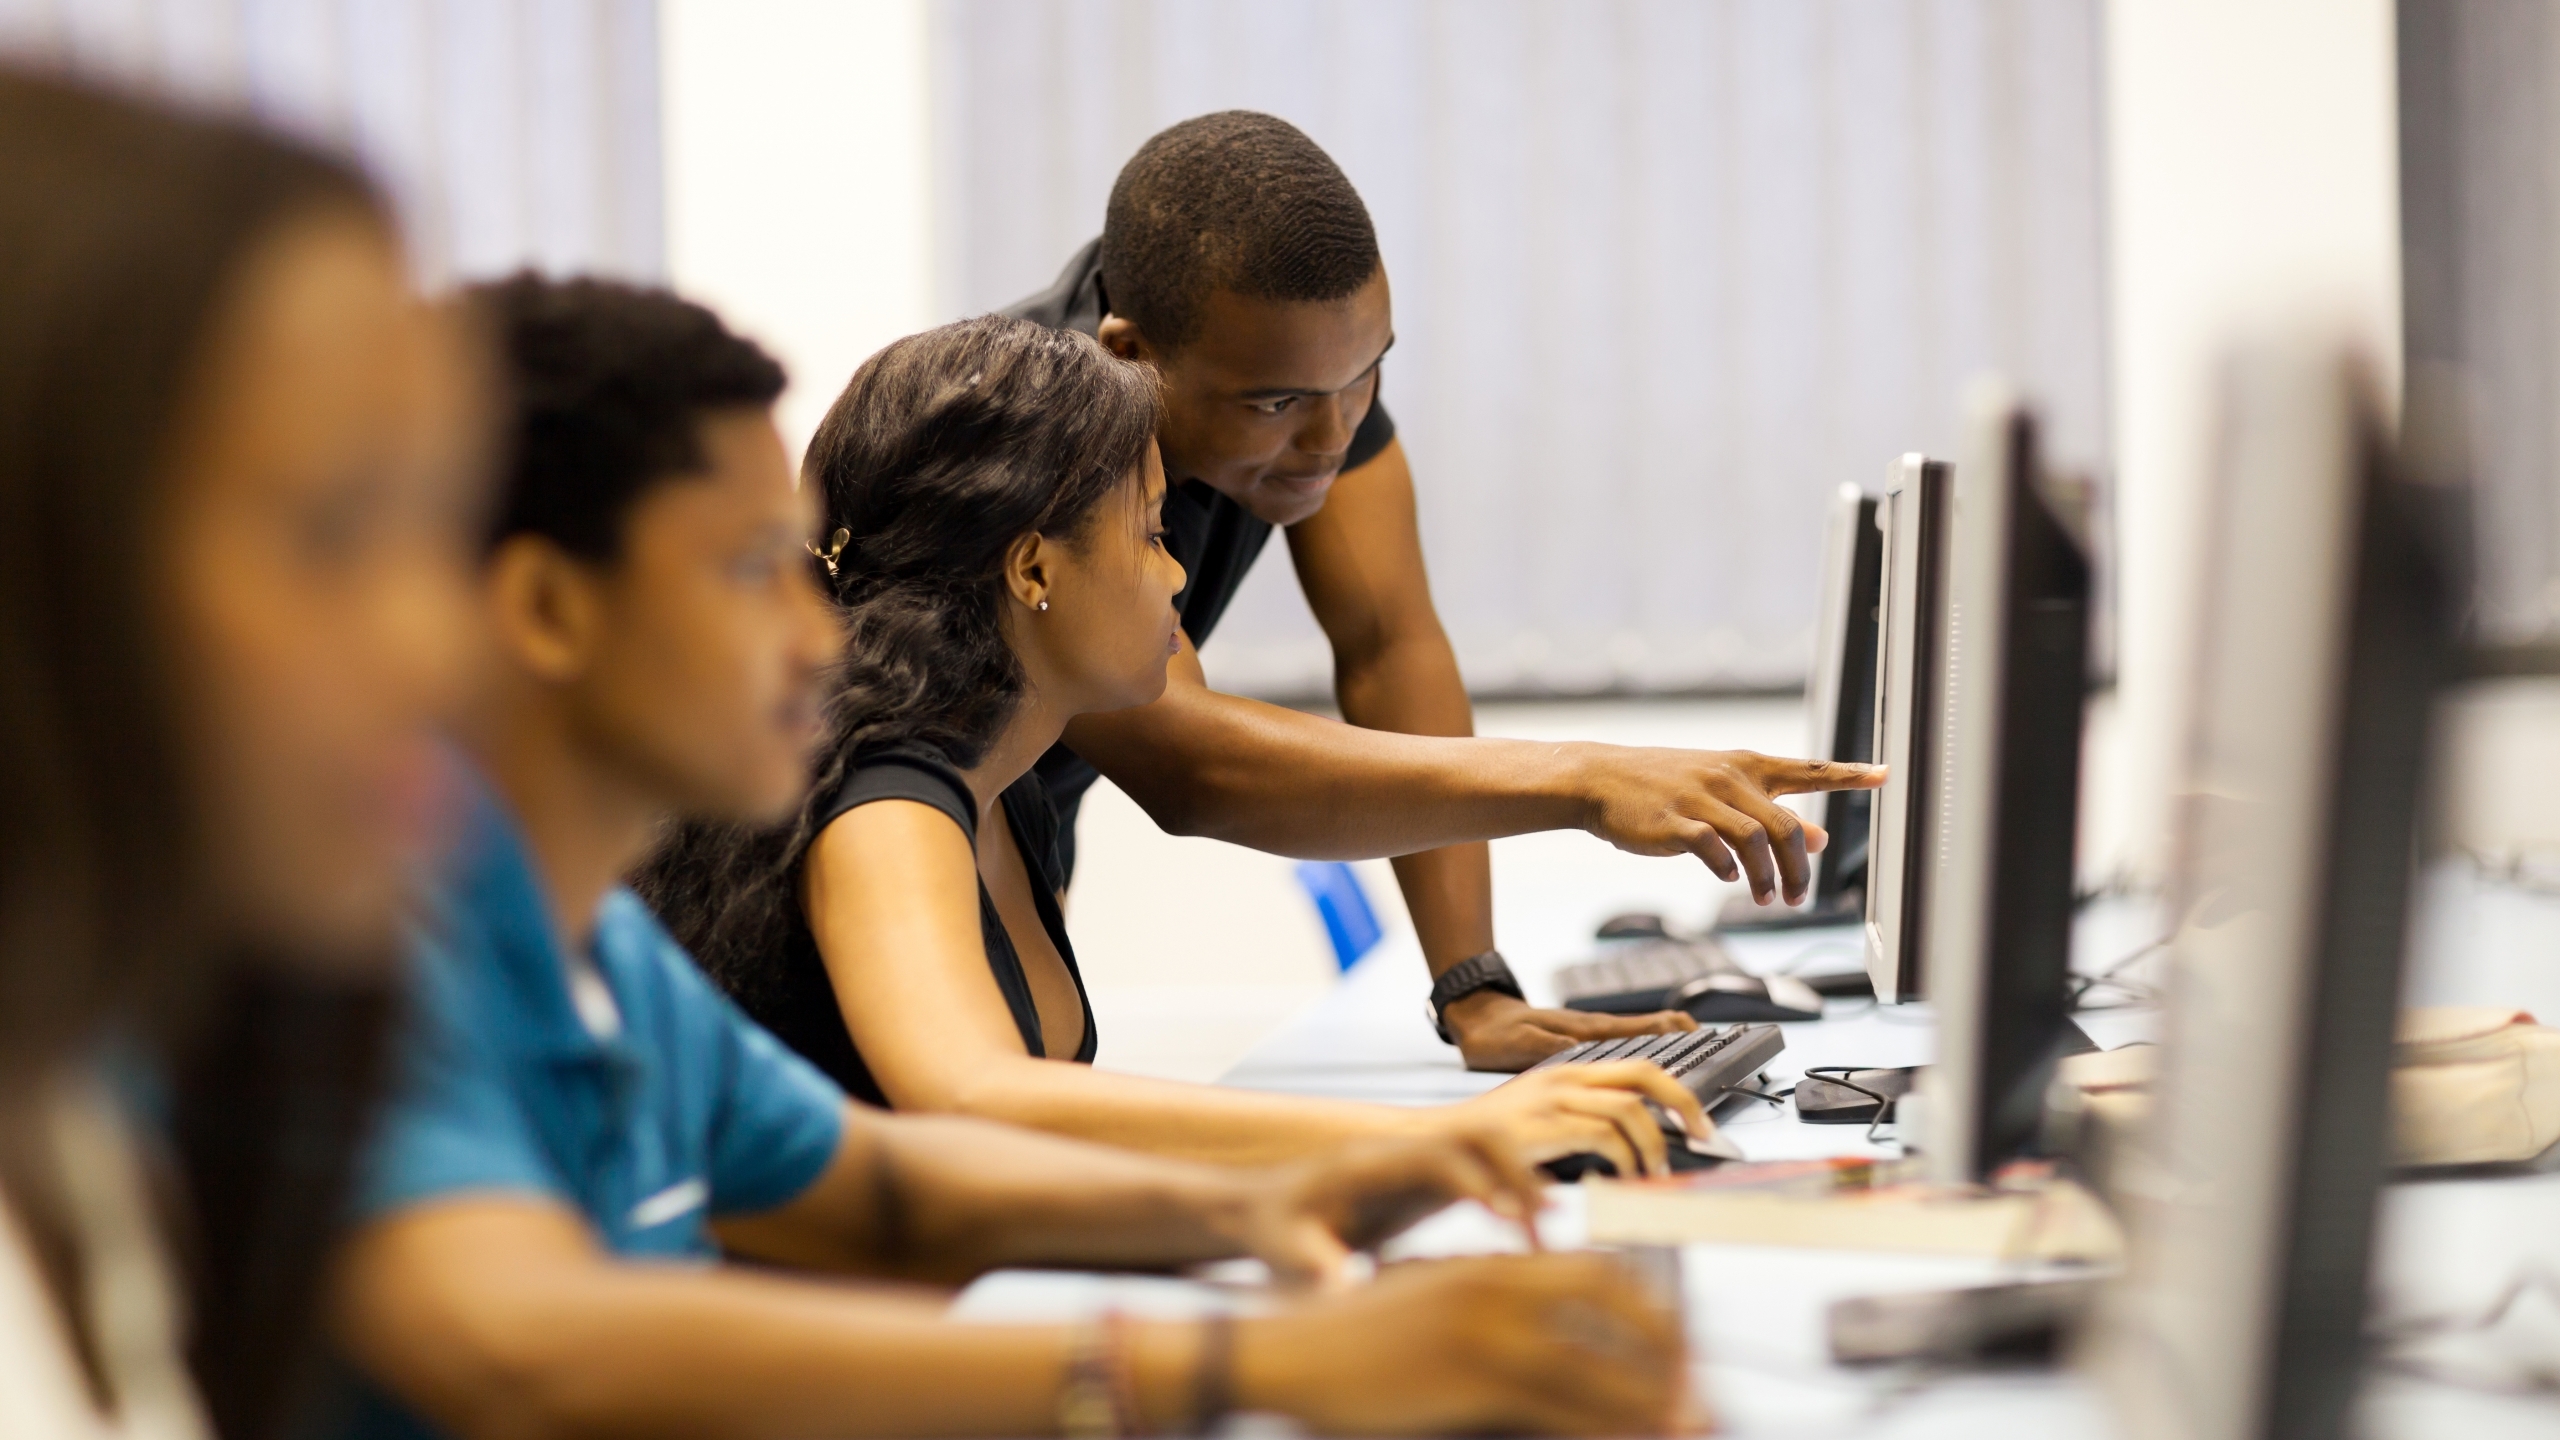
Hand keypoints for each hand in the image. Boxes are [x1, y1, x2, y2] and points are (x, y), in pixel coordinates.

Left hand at [1229, 1132, 1549, 1286]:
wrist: (1260, 1210)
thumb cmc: (1271, 1231)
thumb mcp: (1284, 1251)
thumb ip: (1314, 1266)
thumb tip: (1342, 1290)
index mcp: (1366, 1164)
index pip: (1432, 1155)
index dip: (1474, 1182)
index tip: (1505, 1219)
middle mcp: (1398, 1153)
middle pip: (1474, 1134)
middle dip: (1515, 1172)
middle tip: (1543, 1225)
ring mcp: (1415, 1164)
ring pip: (1486, 1147)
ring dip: (1521, 1180)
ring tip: (1545, 1232)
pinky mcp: (1426, 1183)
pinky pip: (1481, 1174)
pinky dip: (1511, 1195)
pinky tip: (1528, 1236)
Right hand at [1238, 1254, 1699, 1435]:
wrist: (1287, 1347)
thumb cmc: (1353, 1333)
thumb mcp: (1430, 1296)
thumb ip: (1490, 1301)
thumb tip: (1547, 1330)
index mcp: (1491, 1264)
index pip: (1597, 1270)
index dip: (1649, 1307)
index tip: (1677, 1340)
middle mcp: (1498, 1287)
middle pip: (1615, 1304)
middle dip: (1668, 1346)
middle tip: (1694, 1386)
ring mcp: (1486, 1333)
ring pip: (1599, 1365)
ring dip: (1652, 1399)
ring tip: (1687, 1423)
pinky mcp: (1469, 1379)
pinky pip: (1560, 1408)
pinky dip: (1605, 1427)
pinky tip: (1629, 1438)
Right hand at [1441, 1058, 1714, 1179]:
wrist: (1433, 1146)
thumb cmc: (1487, 1147)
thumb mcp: (1540, 1123)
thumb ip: (1580, 1124)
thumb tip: (1630, 1147)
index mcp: (1567, 1074)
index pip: (1637, 1067)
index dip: (1676, 1090)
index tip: (1698, 1120)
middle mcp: (1563, 1077)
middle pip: (1643, 1074)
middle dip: (1683, 1103)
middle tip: (1703, 1134)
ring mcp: (1552, 1098)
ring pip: (1629, 1107)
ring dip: (1654, 1142)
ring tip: (1655, 1170)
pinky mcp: (1542, 1125)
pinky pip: (1603, 1134)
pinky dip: (1624, 1157)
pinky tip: (1623, 1175)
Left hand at [1443, 989, 1694, 1071]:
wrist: (1474, 1016)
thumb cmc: (1494, 1033)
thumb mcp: (1519, 1044)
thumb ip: (1552, 1049)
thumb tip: (1586, 1056)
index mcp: (1586, 1031)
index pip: (1641, 1029)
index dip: (1673, 1032)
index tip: (1702, 1036)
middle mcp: (1594, 1030)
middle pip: (1651, 1031)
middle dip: (1685, 1037)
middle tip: (1717, 1045)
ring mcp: (1590, 1034)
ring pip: (1641, 1037)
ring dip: (1671, 1043)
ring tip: (1699, 1051)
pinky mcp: (1581, 1041)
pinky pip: (1624, 1044)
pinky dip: (1648, 1048)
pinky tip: (1654, 1061)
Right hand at [1574, 747, 1884, 905]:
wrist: (1602, 778)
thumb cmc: (1665, 786)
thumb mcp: (1723, 792)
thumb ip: (1770, 812)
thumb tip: (1820, 838)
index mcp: (1747, 765)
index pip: (1809, 769)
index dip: (1850, 774)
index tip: (1886, 775)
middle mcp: (1729, 777)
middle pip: (1785, 825)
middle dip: (1799, 868)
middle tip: (1797, 897)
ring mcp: (1701, 797)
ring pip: (1755, 839)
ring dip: (1767, 877)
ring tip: (1767, 899)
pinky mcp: (1674, 821)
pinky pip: (1713, 848)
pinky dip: (1729, 869)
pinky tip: (1730, 879)